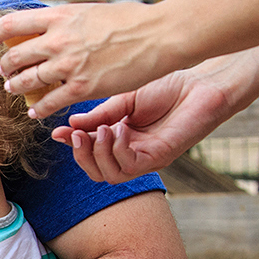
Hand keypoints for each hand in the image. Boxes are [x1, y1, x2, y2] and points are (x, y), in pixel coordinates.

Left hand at [0, 3, 167, 118]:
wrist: (160, 35)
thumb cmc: (132, 21)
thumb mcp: (91, 11)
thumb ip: (68, 21)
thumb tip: (53, 27)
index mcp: (61, 17)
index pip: (13, 23)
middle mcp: (58, 40)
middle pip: (15, 56)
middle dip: (5, 66)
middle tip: (4, 71)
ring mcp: (68, 65)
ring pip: (26, 80)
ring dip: (16, 87)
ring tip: (13, 89)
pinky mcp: (81, 87)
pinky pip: (48, 103)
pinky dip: (37, 109)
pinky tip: (34, 112)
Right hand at [49, 63, 235, 182]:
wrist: (202, 83)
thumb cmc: (169, 87)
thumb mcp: (124, 100)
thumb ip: (99, 115)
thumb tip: (70, 124)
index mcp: (120, 137)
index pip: (89, 150)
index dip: (72, 144)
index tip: (57, 133)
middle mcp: (131, 151)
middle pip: (96, 171)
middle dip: (80, 155)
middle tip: (77, 135)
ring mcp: (145, 157)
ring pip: (109, 175)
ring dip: (98, 154)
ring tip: (102, 130)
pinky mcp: (158, 158)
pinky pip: (128, 167)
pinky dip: (117, 151)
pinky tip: (120, 130)